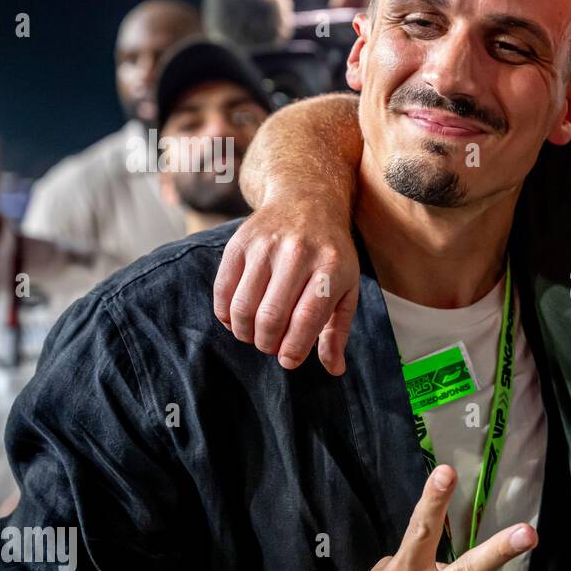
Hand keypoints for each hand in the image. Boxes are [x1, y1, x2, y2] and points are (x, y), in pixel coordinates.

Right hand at [214, 203, 359, 374]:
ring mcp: (266, 246)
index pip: (307, 318)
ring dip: (245, 333)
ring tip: (255, 335)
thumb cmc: (330, 254)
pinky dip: (226, 314)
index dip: (294, 348)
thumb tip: (334, 369)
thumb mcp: (346, 288)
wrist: (306, 201)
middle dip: (267, 343)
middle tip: (271, 346)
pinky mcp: (239, 243)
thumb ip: (338, 330)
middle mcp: (298, 253)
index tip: (289, 361)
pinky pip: (223, 290)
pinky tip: (237, 318)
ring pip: (244, 306)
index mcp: (331, 268)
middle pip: (271, 316)